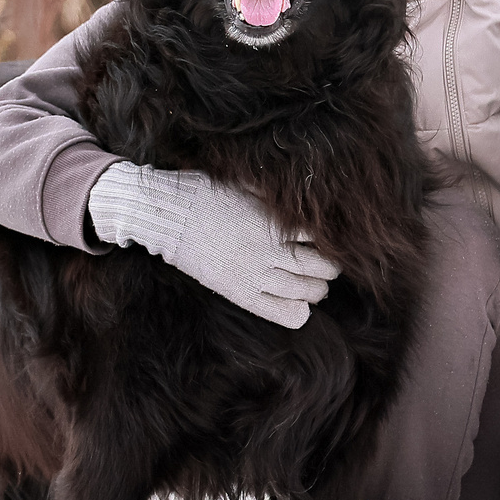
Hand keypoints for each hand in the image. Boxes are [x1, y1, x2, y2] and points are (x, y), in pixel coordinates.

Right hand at [85, 161, 337, 327]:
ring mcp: (257, 274)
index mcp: (275, 221)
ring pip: (307, 291)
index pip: (321, 236)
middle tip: (324, 264)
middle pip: (321, 266)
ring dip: (317, 289)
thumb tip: (298, 188)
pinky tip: (298, 304)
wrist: (169, 216)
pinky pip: (284, 313)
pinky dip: (299, 312)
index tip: (327, 241)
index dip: (330, 240)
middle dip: (329, 267)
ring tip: (314, 284)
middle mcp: (271, 250)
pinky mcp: (241, 293)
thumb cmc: (205, 193)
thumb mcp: (246, 185)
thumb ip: (274, 194)